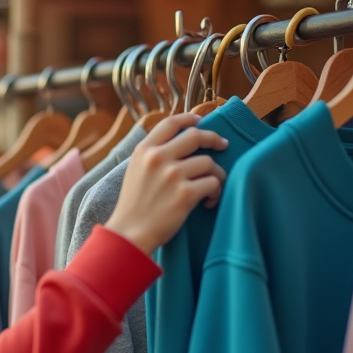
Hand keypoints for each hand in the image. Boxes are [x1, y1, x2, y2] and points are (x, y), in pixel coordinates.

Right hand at [105, 113, 228, 254]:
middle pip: (196, 136)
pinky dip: (215, 193)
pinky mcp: (186, 194)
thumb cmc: (134, 206)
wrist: (129, 234)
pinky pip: (214, 183)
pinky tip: (208, 202)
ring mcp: (173, 175)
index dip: (189, 118)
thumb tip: (181, 142)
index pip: (170, 123)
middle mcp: (158, 158)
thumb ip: (153, 154)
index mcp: (144, 150)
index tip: (200, 120)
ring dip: (215, 174)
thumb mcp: (135, 171)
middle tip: (222, 145)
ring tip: (209, 188)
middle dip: (213, 139)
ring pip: (209, 162)